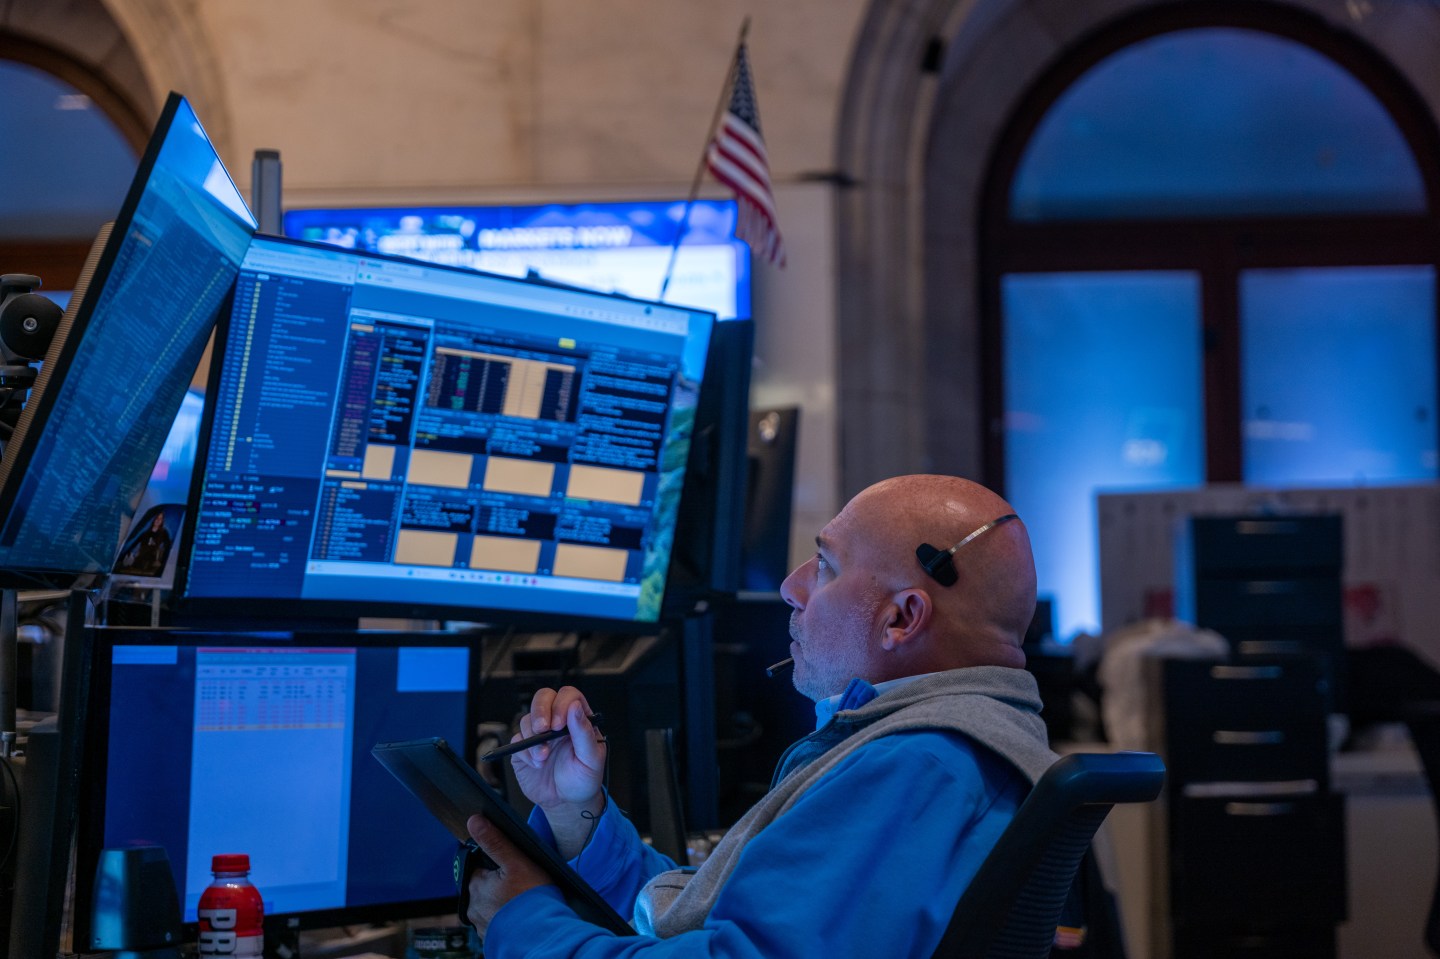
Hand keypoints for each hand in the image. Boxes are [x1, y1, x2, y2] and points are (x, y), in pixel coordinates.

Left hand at [464, 815, 551, 935]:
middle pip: (484, 887)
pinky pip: (497, 923)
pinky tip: (521, 916)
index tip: (512, 869)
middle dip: (499, 885)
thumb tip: (474, 821)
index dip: (496, 866)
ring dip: (502, 904)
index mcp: (476, 886)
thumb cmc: (533, 899)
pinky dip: (506, 919)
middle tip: (521, 887)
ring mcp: (482, 925)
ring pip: (490, 906)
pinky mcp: (492, 939)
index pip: (479, 868)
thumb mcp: (517, 862)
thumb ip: (495, 842)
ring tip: (523, 903)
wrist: (543, 935)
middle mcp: (474, 907)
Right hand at [509, 687, 606, 811]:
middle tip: (542, 730)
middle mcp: (557, 722)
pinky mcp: (524, 748)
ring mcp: (539, 734)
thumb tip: (576, 707)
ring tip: (543, 758)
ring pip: (527, 719)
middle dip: (540, 711)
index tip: (560, 724)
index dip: (562, 704)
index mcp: (577, 720)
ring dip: (533, 739)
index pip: (568, 696)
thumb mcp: (591, 759)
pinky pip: (517, 740)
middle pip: (543, 698)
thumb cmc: (583, 780)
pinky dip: (525, 752)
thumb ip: (584, 732)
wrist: (566, 802)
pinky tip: (537, 764)